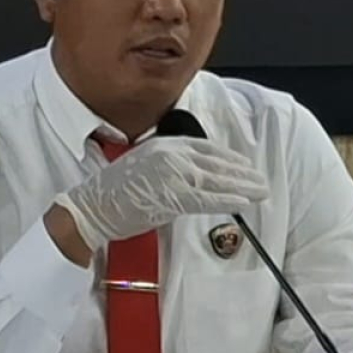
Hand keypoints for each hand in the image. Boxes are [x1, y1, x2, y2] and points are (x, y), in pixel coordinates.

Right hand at [53, 137, 268, 252]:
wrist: (91, 207)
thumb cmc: (114, 193)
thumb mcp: (145, 167)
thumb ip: (171, 167)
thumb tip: (196, 177)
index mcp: (164, 144)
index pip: (205, 148)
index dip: (228, 158)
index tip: (244, 165)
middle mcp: (170, 154)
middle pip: (216, 163)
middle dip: (241, 173)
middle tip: (260, 180)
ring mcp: (172, 173)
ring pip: (216, 180)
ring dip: (242, 186)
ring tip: (260, 192)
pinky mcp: (171, 195)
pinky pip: (206, 198)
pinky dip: (227, 200)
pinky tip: (243, 203)